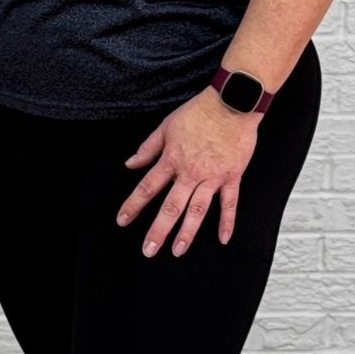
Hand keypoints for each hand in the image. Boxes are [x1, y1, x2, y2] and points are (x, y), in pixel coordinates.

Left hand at [118, 87, 257, 258]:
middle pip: (171, 206)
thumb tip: (129, 164)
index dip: (133, 205)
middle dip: (158, 230)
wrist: (232, 103)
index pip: (147, 187)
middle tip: (148, 250)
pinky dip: (227, 222)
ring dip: (187, 232)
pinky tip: (223, 239)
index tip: (122, 221)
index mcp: (172, 160)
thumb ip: (148, 148)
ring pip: (198, 210)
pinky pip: (230, 203)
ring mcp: (212, 177)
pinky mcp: (232, 177)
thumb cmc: (198, 112)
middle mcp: (190, 172)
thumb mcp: (166, 126)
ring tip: (178, 251)